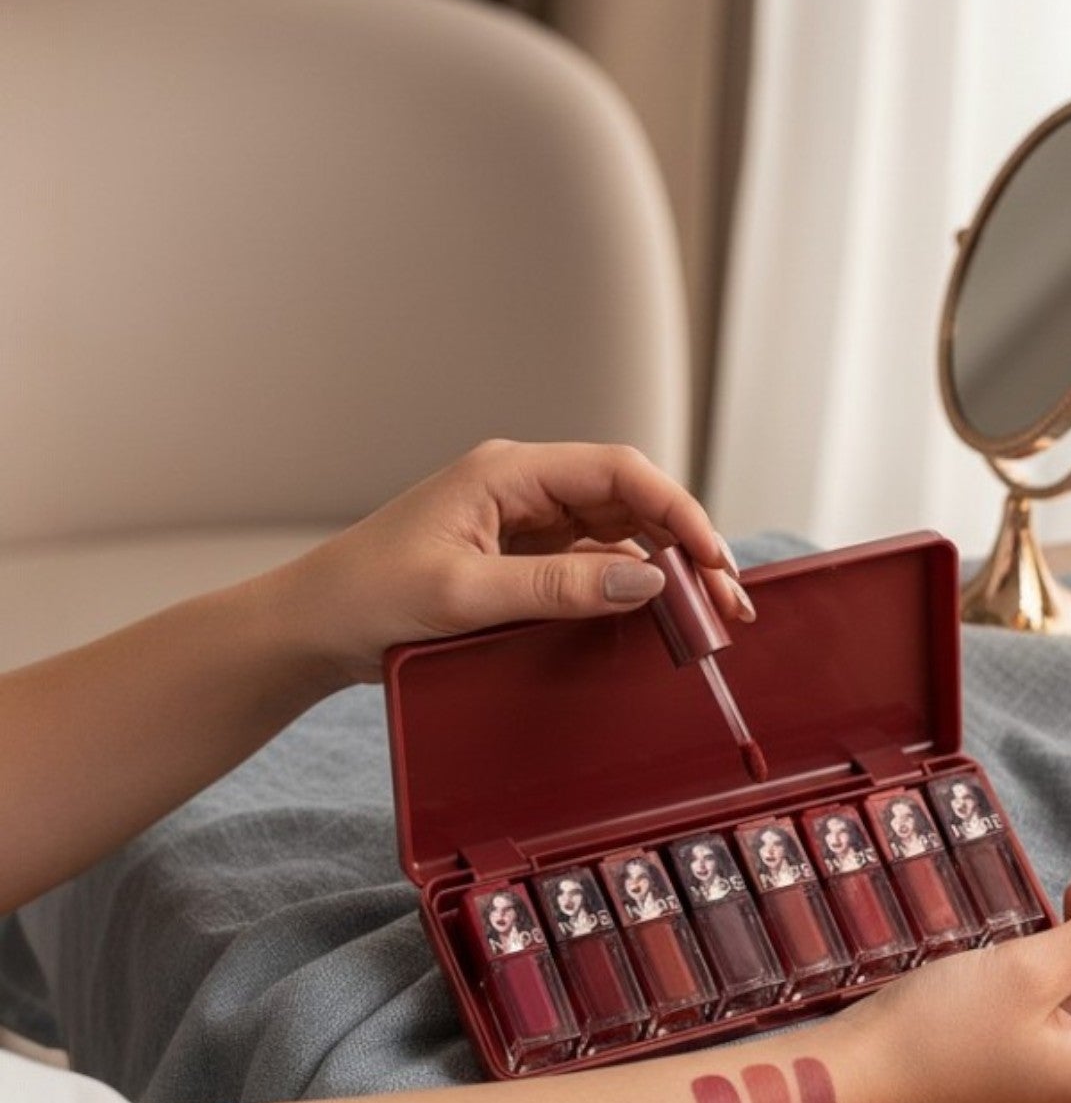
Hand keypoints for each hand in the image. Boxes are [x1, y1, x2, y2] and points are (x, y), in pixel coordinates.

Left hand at [275, 440, 750, 685]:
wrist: (310, 630)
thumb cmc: (366, 599)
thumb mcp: (464, 596)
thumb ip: (558, 586)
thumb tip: (646, 579)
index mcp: (508, 473)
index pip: (619, 472)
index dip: (679, 512)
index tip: (714, 562)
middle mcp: (522, 488)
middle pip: (630, 500)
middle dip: (686, 545)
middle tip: (729, 600)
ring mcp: (523, 524)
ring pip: (617, 533)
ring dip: (664, 569)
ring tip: (707, 616)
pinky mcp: (519, 560)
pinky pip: (592, 564)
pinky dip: (629, 587)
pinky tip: (656, 617)